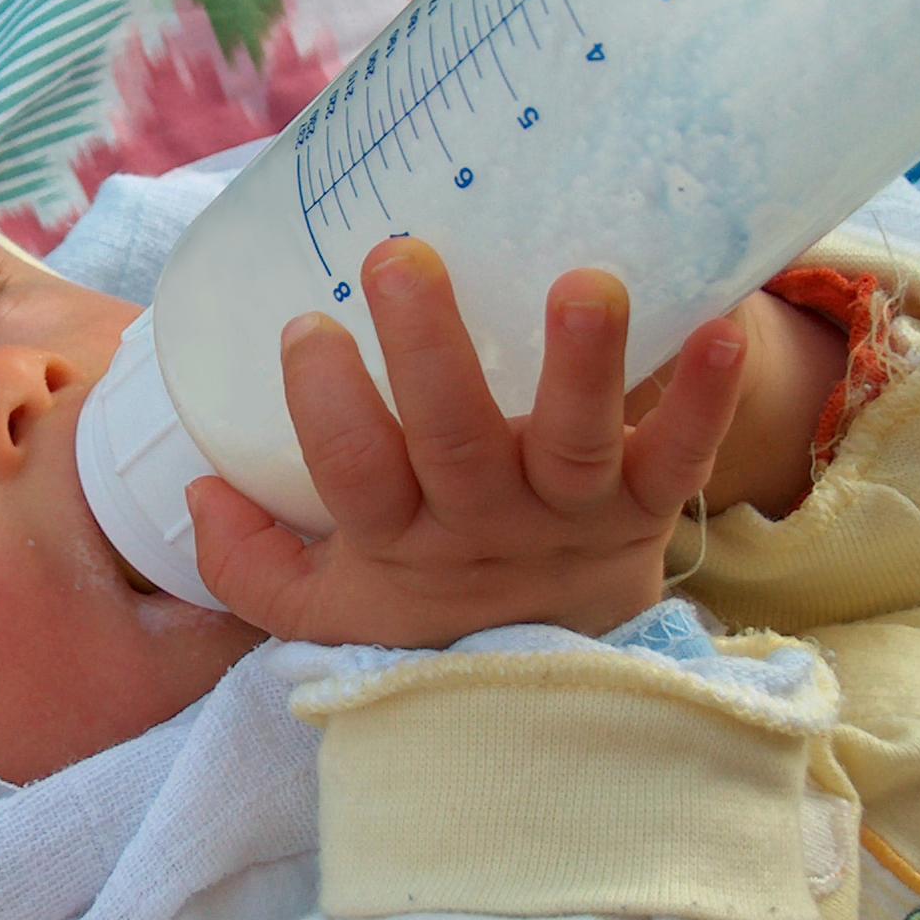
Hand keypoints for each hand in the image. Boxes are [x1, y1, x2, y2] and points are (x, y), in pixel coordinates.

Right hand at [186, 237, 747, 646]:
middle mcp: (486, 523)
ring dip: (582, 364)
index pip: (353, 474)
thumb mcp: (327, 607)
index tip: (308, 326)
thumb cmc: (431, 601)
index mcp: (401, 539)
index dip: (327, 406)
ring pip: (575, 445)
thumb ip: (248, 562)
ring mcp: (571, 513)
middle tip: (401, 257)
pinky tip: (722, 327)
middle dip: (428, 353)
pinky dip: (705, 401)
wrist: (557, 662)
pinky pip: (681, 457)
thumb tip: (197, 490)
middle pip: (455, 443)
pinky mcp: (646, 503)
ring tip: (583, 283)